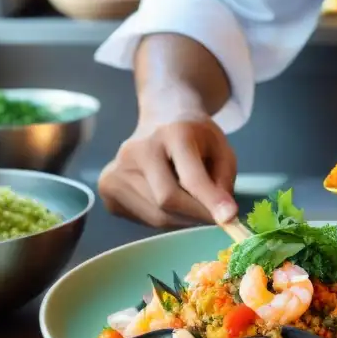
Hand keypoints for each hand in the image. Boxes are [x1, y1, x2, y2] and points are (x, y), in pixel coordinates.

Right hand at [98, 114, 237, 228]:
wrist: (161, 117)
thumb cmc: (195, 136)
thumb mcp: (221, 148)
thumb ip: (224, 181)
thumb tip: (221, 216)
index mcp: (172, 133)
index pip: (190, 176)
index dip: (209, 200)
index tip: (229, 220)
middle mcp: (137, 149)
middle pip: (168, 200)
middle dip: (196, 215)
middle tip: (215, 217)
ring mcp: (116, 168)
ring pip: (156, 216)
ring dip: (182, 219)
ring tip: (191, 201)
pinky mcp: (107, 188)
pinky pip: (143, 218)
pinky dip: (164, 217)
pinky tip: (168, 198)